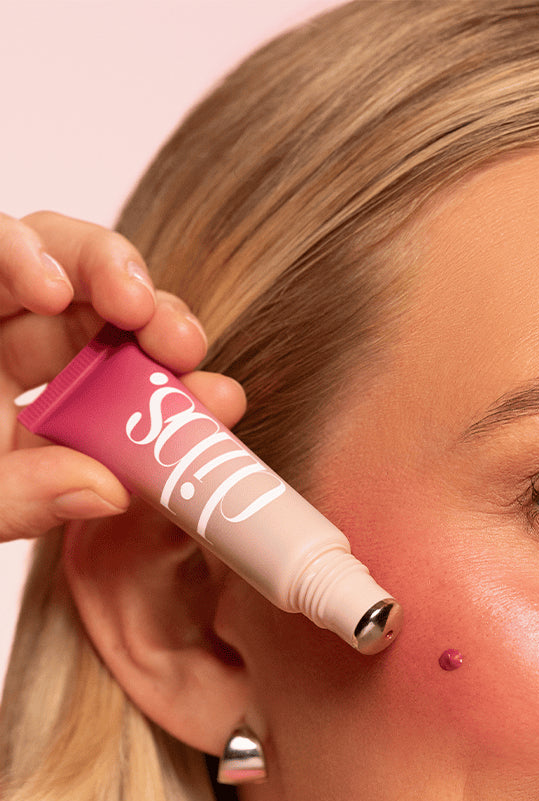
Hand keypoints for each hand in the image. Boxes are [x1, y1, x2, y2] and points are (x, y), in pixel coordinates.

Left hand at [0, 211, 245, 541]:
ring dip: (161, 344)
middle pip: (62, 271)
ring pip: (102, 329)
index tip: (60, 292)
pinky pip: (118, 398)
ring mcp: (26, 380)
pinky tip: (205, 413)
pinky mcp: (61, 423)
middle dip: (123, 288)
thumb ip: (15, 496)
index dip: (25, 252)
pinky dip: (163, 405)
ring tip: (201, 381)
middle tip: (168, 332)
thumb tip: (107, 488)